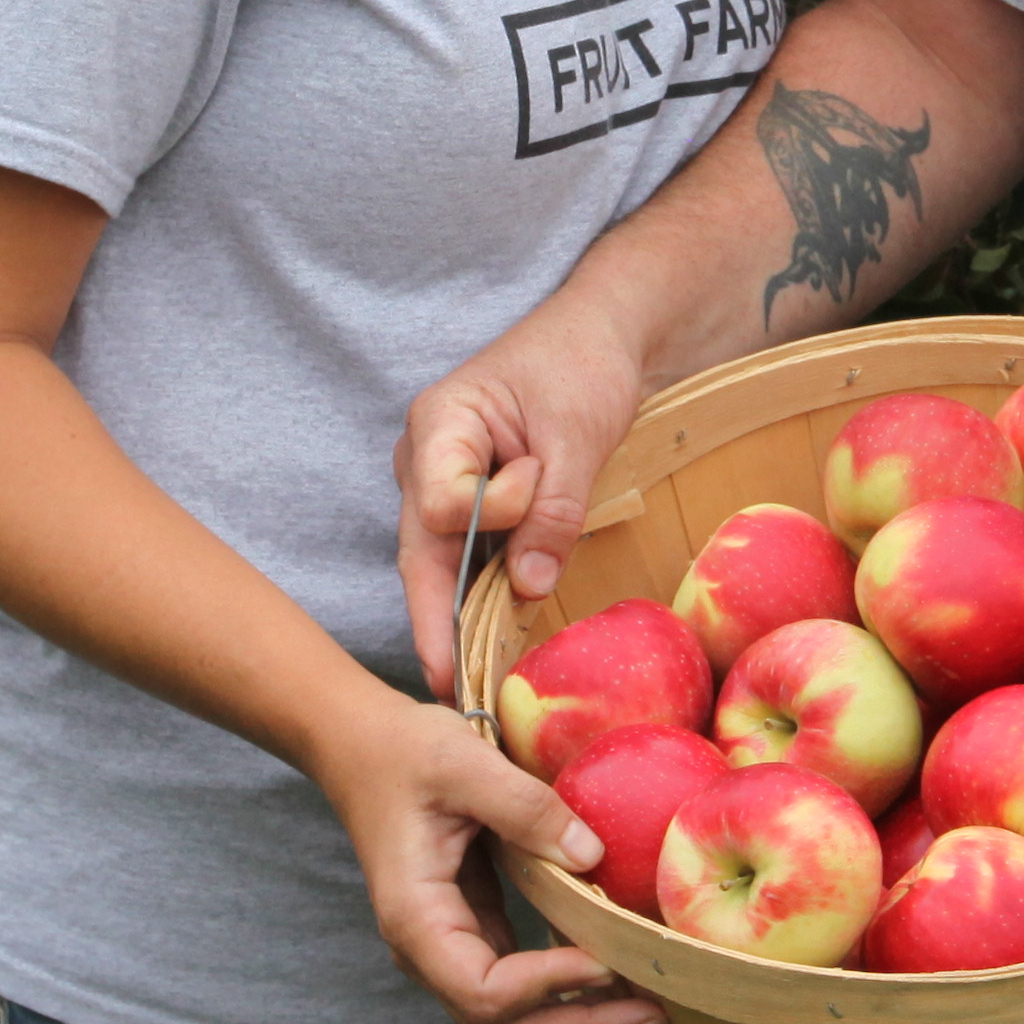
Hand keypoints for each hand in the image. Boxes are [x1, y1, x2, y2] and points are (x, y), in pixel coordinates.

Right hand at [323, 677, 666, 1023]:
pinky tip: (626, 992)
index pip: (483, 989)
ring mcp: (452, 951)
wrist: (364, 749)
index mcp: (416, 918)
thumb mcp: (463, 762)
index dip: (547, 987)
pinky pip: (524, 991)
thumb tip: (592, 856)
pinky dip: (572, 999)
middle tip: (655, 1021)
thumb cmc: (405, 752)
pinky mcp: (478, 937)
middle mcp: (429, 952)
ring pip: (514, 1023)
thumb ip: (525, 806)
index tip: (609, 964)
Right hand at [391, 297, 659, 695]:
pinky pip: (466, 556)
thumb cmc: (583, 366)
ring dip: (463, 609)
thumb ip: (552, 510)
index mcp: (438, 424)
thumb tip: (526, 589)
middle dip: (438, 616)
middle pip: (423, 548)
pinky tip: (488, 640)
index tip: (537, 483)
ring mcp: (439, 483)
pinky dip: (481, 591)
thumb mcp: (577, 436)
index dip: (493, 514)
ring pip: (442, 560)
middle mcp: (423, 459)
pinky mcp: (467, 503)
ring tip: (467, 680)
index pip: (441, 504)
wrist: (600, 336)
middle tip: (448, 686)